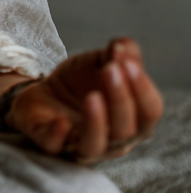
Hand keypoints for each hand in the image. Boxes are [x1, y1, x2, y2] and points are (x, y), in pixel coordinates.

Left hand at [9, 38, 163, 162]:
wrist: (43, 91)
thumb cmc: (81, 82)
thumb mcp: (100, 62)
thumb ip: (118, 54)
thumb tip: (124, 46)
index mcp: (132, 120)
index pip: (149, 113)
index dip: (142, 89)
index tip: (129, 64)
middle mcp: (112, 141)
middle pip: (125, 130)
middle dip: (120, 99)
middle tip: (109, 70)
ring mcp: (81, 146)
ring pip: (95, 145)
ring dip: (96, 122)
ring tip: (92, 96)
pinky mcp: (50, 143)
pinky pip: (55, 146)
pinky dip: (58, 136)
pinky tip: (61, 121)